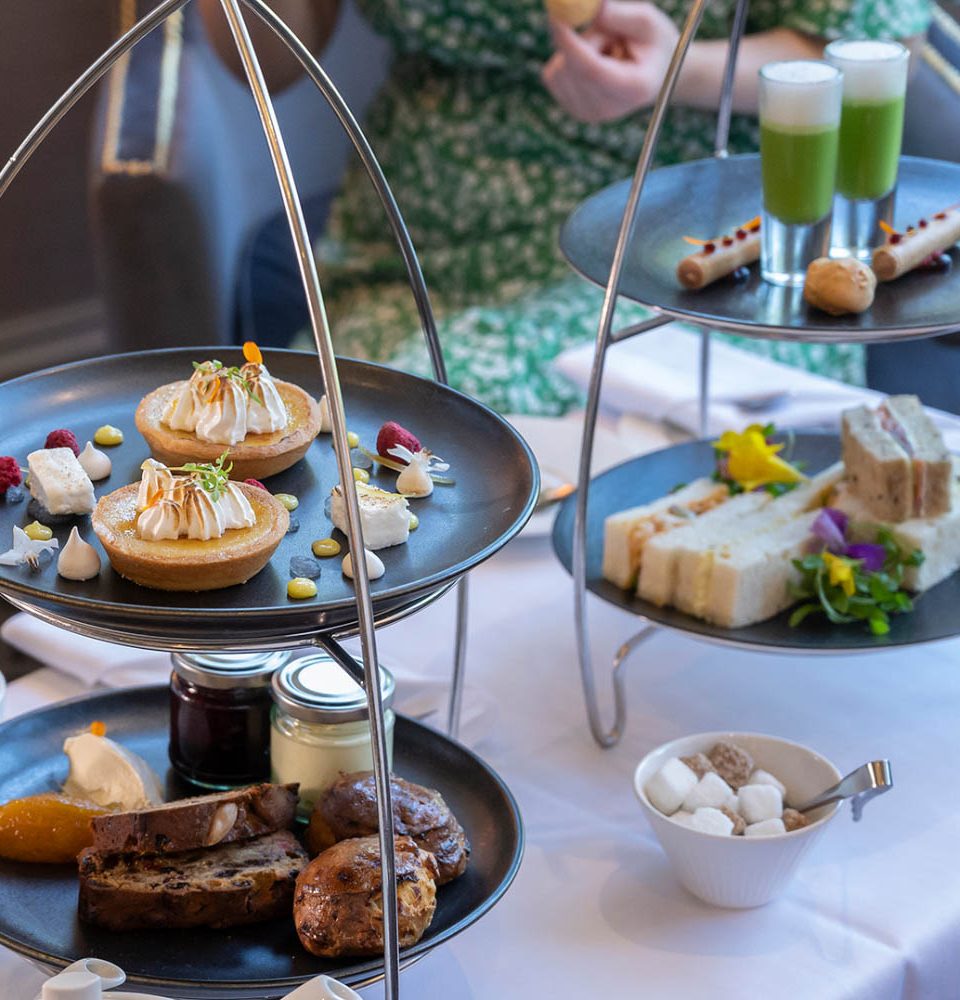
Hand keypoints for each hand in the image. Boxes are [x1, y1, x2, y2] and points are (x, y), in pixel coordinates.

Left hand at [542, 1, 679, 122]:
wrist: (652, 76)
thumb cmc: (651, 44)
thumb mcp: (646, 21)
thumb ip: (619, 15)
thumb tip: (588, 7)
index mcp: (633, 88)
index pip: (592, 71)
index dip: (570, 43)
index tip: (557, 16)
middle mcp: (609, 109)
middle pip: (572, 70)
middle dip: (576, 39)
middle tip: (601, 28)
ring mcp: (588, 114)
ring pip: (559, 70)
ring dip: (575, 50)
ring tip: (604, 51)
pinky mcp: (572, 110)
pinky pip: (552, 76)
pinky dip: (566, 61)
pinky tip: (591, 63)